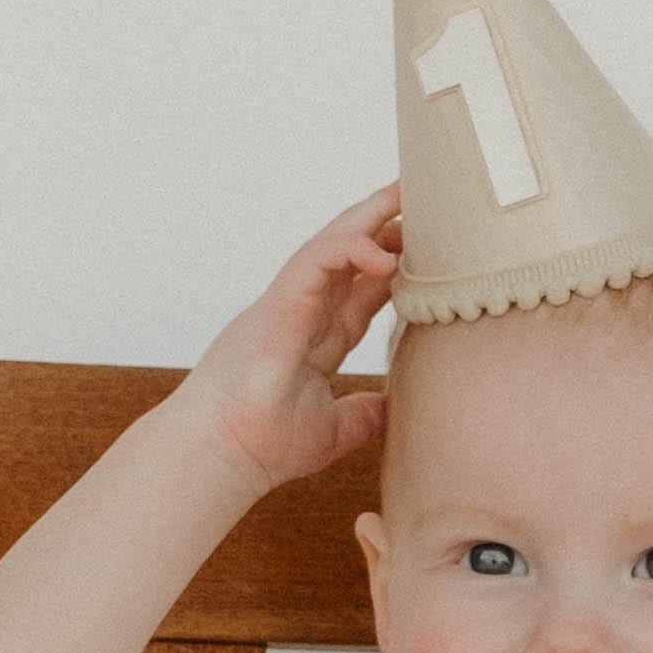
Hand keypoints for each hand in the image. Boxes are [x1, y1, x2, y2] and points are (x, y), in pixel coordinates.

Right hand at [184, 190, 403, 495]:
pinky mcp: (277, 305)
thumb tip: (395, 409)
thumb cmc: (263, 445)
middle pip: (348, 256)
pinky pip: (316, 261)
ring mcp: (287, 304)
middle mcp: (302, 313)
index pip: (361, 290)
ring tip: (405, 196)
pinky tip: (385, 254)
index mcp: (316, 339)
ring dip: (369, 218)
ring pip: (331, 245)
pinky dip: (350, 249)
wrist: (222, 457)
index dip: (393, 265)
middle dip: (382, 225)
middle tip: (421, 195)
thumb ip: (363, 414)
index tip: (430, 247)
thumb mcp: (335, 429)